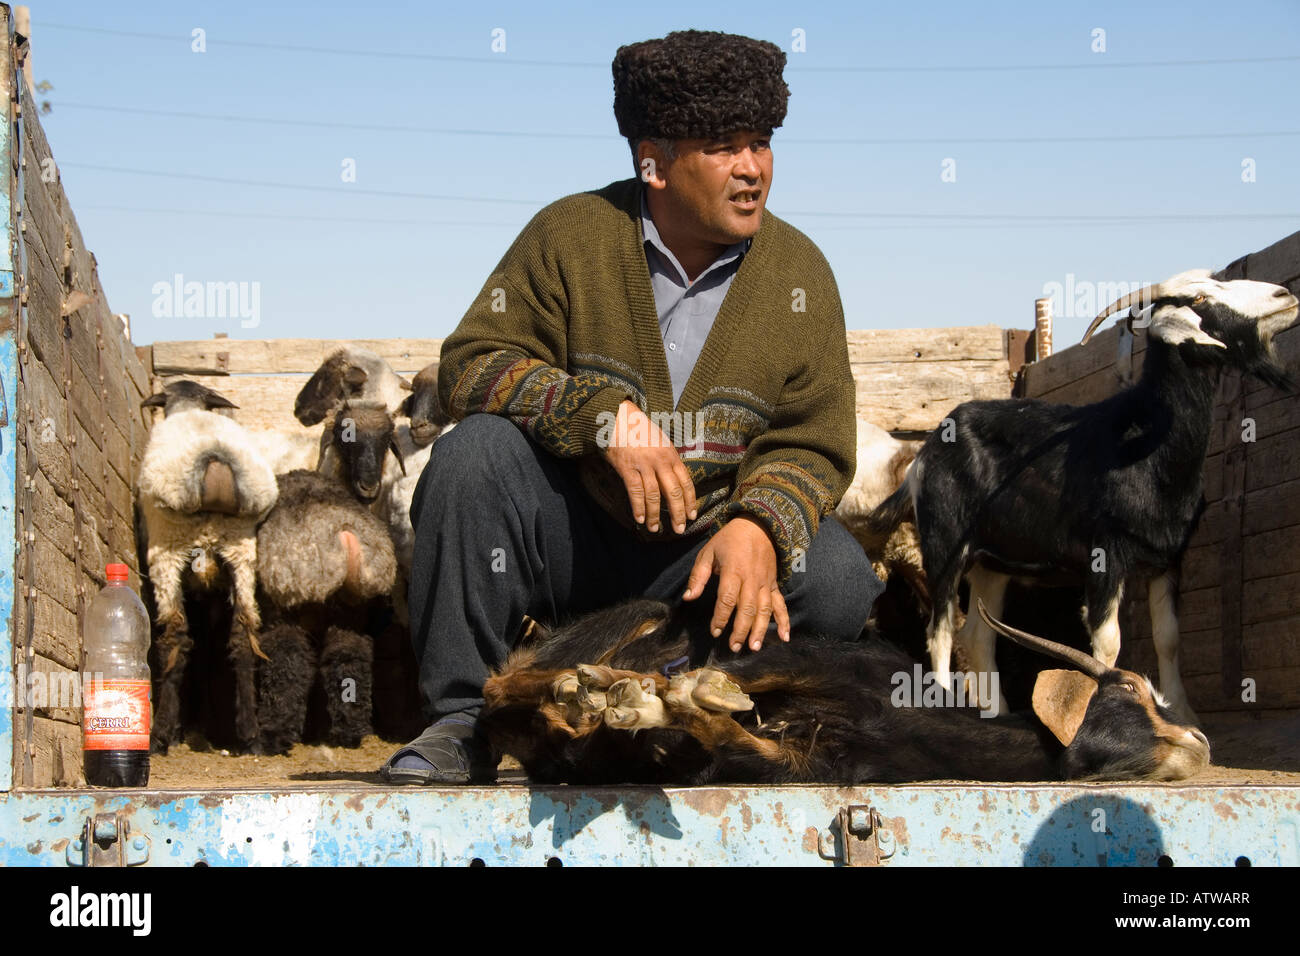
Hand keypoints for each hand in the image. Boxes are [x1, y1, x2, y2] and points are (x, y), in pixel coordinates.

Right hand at [601, 400, 696, 533]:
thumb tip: (674, 480)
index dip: (690, 501)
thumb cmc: (639, 430)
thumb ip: (668, 460)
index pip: (686, 482)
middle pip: (674, 492)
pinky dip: (638, 507)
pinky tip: (640, 519)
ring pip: (654, 495)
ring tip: (655, 529)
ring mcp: (644, 464)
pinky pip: (635, 491)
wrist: (617, 417)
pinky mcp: (627, 467)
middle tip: (679, 529)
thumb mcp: (660, 441)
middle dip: (678, 513)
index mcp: (671, 455)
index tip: (692, 515)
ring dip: (655, 515)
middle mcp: (661, 461)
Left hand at [683, 515, 789, 651]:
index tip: (715, 631)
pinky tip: (784, 637)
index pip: (727, 598)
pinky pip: (780, 604)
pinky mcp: (774, 584)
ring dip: (760, 630)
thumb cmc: (729, 540)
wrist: (758, 525)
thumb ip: (698, 576)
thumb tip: (688, 598)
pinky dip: (784, 620)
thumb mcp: (708, 552)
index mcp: (733, 570)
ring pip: (765, 609)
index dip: (721, 617)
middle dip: (741, 630)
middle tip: (734, 647)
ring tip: (753, 647)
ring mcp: (765, 582)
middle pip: (747, 608)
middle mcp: (751, 578)